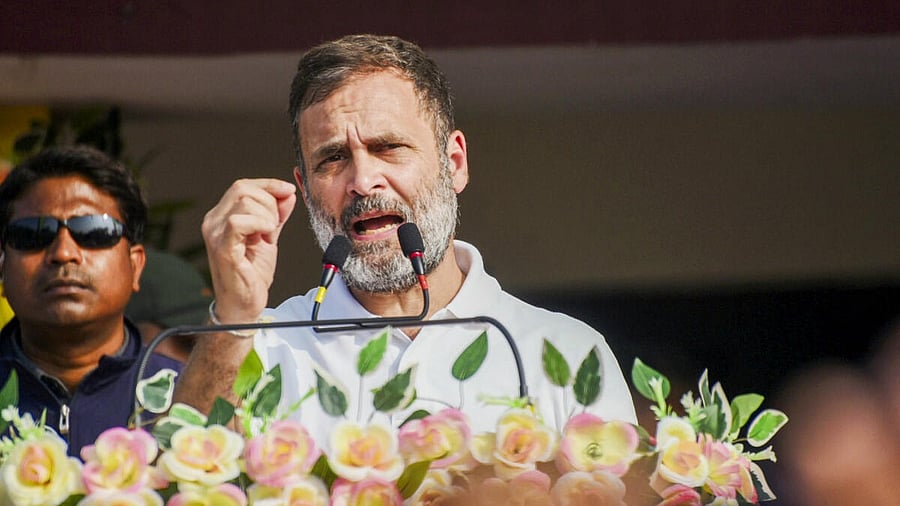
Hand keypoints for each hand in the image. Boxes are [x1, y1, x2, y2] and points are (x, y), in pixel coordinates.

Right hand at [201, 178, 296, 322]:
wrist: (244, 304)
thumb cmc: (252, 274)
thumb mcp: (269, 237)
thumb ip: (277, 215)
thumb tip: (287, 193)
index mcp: (221, 216)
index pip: (243, 186)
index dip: (269, 185)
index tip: (288, 190)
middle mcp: (213, 222)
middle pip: (243, 189)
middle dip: (269, 203)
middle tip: (274, 227)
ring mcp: (215, 234)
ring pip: (244, 201)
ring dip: (266, 217)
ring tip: (268, 237)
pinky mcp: (222, 248)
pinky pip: (238, 221)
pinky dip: (259, 224)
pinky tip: (265, 237)